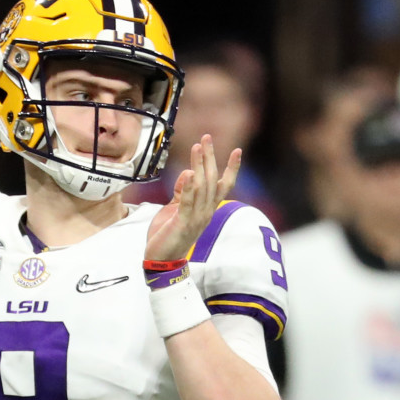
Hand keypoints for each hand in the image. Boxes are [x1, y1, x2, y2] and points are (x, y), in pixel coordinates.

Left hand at [144, 135, 240, 261]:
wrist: (161, 261)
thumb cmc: (167, 236)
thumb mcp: (175, 209)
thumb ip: (182, 193)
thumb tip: (188, 173)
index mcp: (206, 209)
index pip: (223, 186)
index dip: (231, 168)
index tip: (238, 150)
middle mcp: (206, 212)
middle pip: (212, 180)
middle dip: (210, 158)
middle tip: (206, 138)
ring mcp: (196, 218)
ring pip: (202, 187)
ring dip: (200, 165)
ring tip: (198, 147)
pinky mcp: (183, 223)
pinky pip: (189, 202)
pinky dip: (189, 187)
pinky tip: (189, 172)